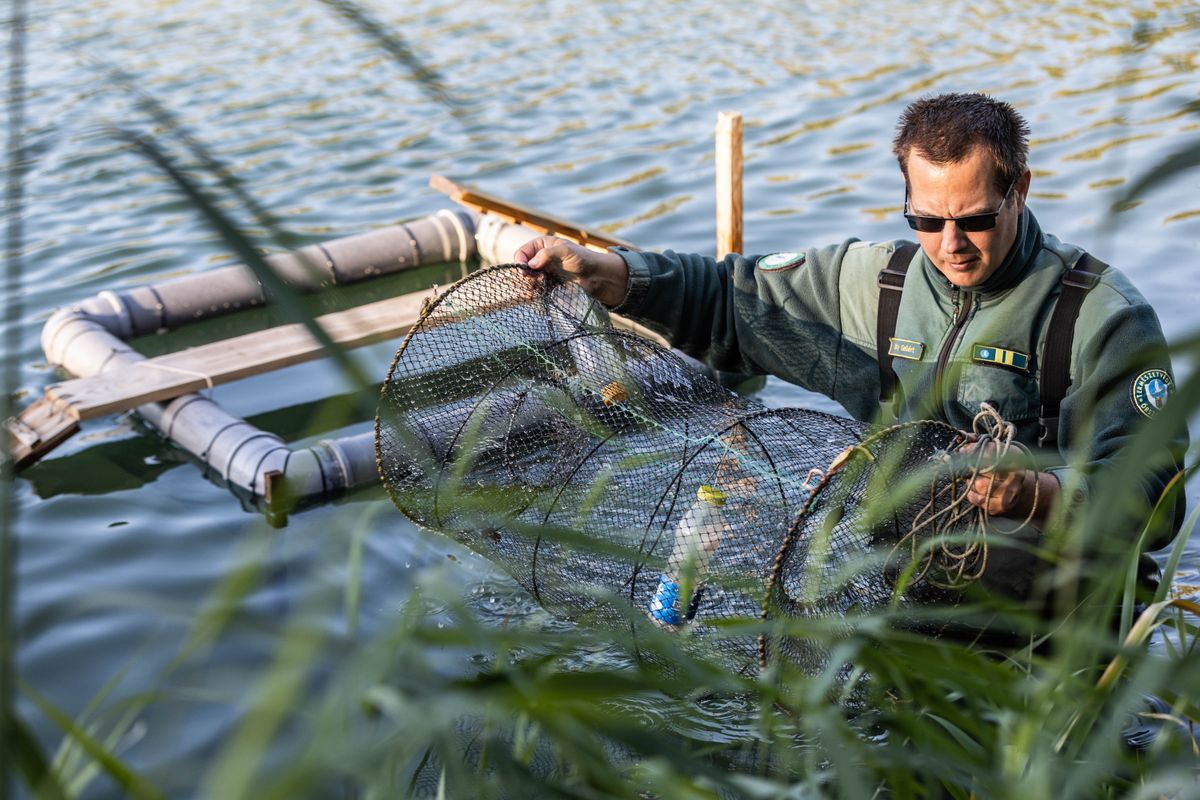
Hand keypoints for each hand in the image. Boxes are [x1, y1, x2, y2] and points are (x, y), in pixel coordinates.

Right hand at [514, 236, 629, 306]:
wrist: (597, 276)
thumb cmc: (584, 259)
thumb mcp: (565, 252)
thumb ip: (547, 255)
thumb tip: (530, 264)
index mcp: (542, 245)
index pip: (522, 253)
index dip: (520, 262)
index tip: (525, 272)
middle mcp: (541, 258)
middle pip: (522, 268)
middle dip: (524, 276)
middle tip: (532, 282)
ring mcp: (544, 272)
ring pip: (528, 280)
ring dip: (529, 286)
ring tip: (536, 290)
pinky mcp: (549, 284)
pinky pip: (536, 289)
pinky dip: (535, 293)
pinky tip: (538, 295)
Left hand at [960, 439, 1056, 525]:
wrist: (1020, 491)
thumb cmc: (1004, 467)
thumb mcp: (997, 450)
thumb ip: (980, 441)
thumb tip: (963, 435)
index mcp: (1015, 458)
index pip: (989, 451)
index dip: (972, 450)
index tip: (963, 450)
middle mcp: (1015, 475)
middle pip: (981, 468)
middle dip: (969, 466)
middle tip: (965, 465)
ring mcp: (1009, 493)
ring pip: (977, 484)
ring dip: (970, 481)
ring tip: (974, 478)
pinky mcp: (1000, 506)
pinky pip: (975, 498)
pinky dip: (971, 493)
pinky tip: (976, 490)